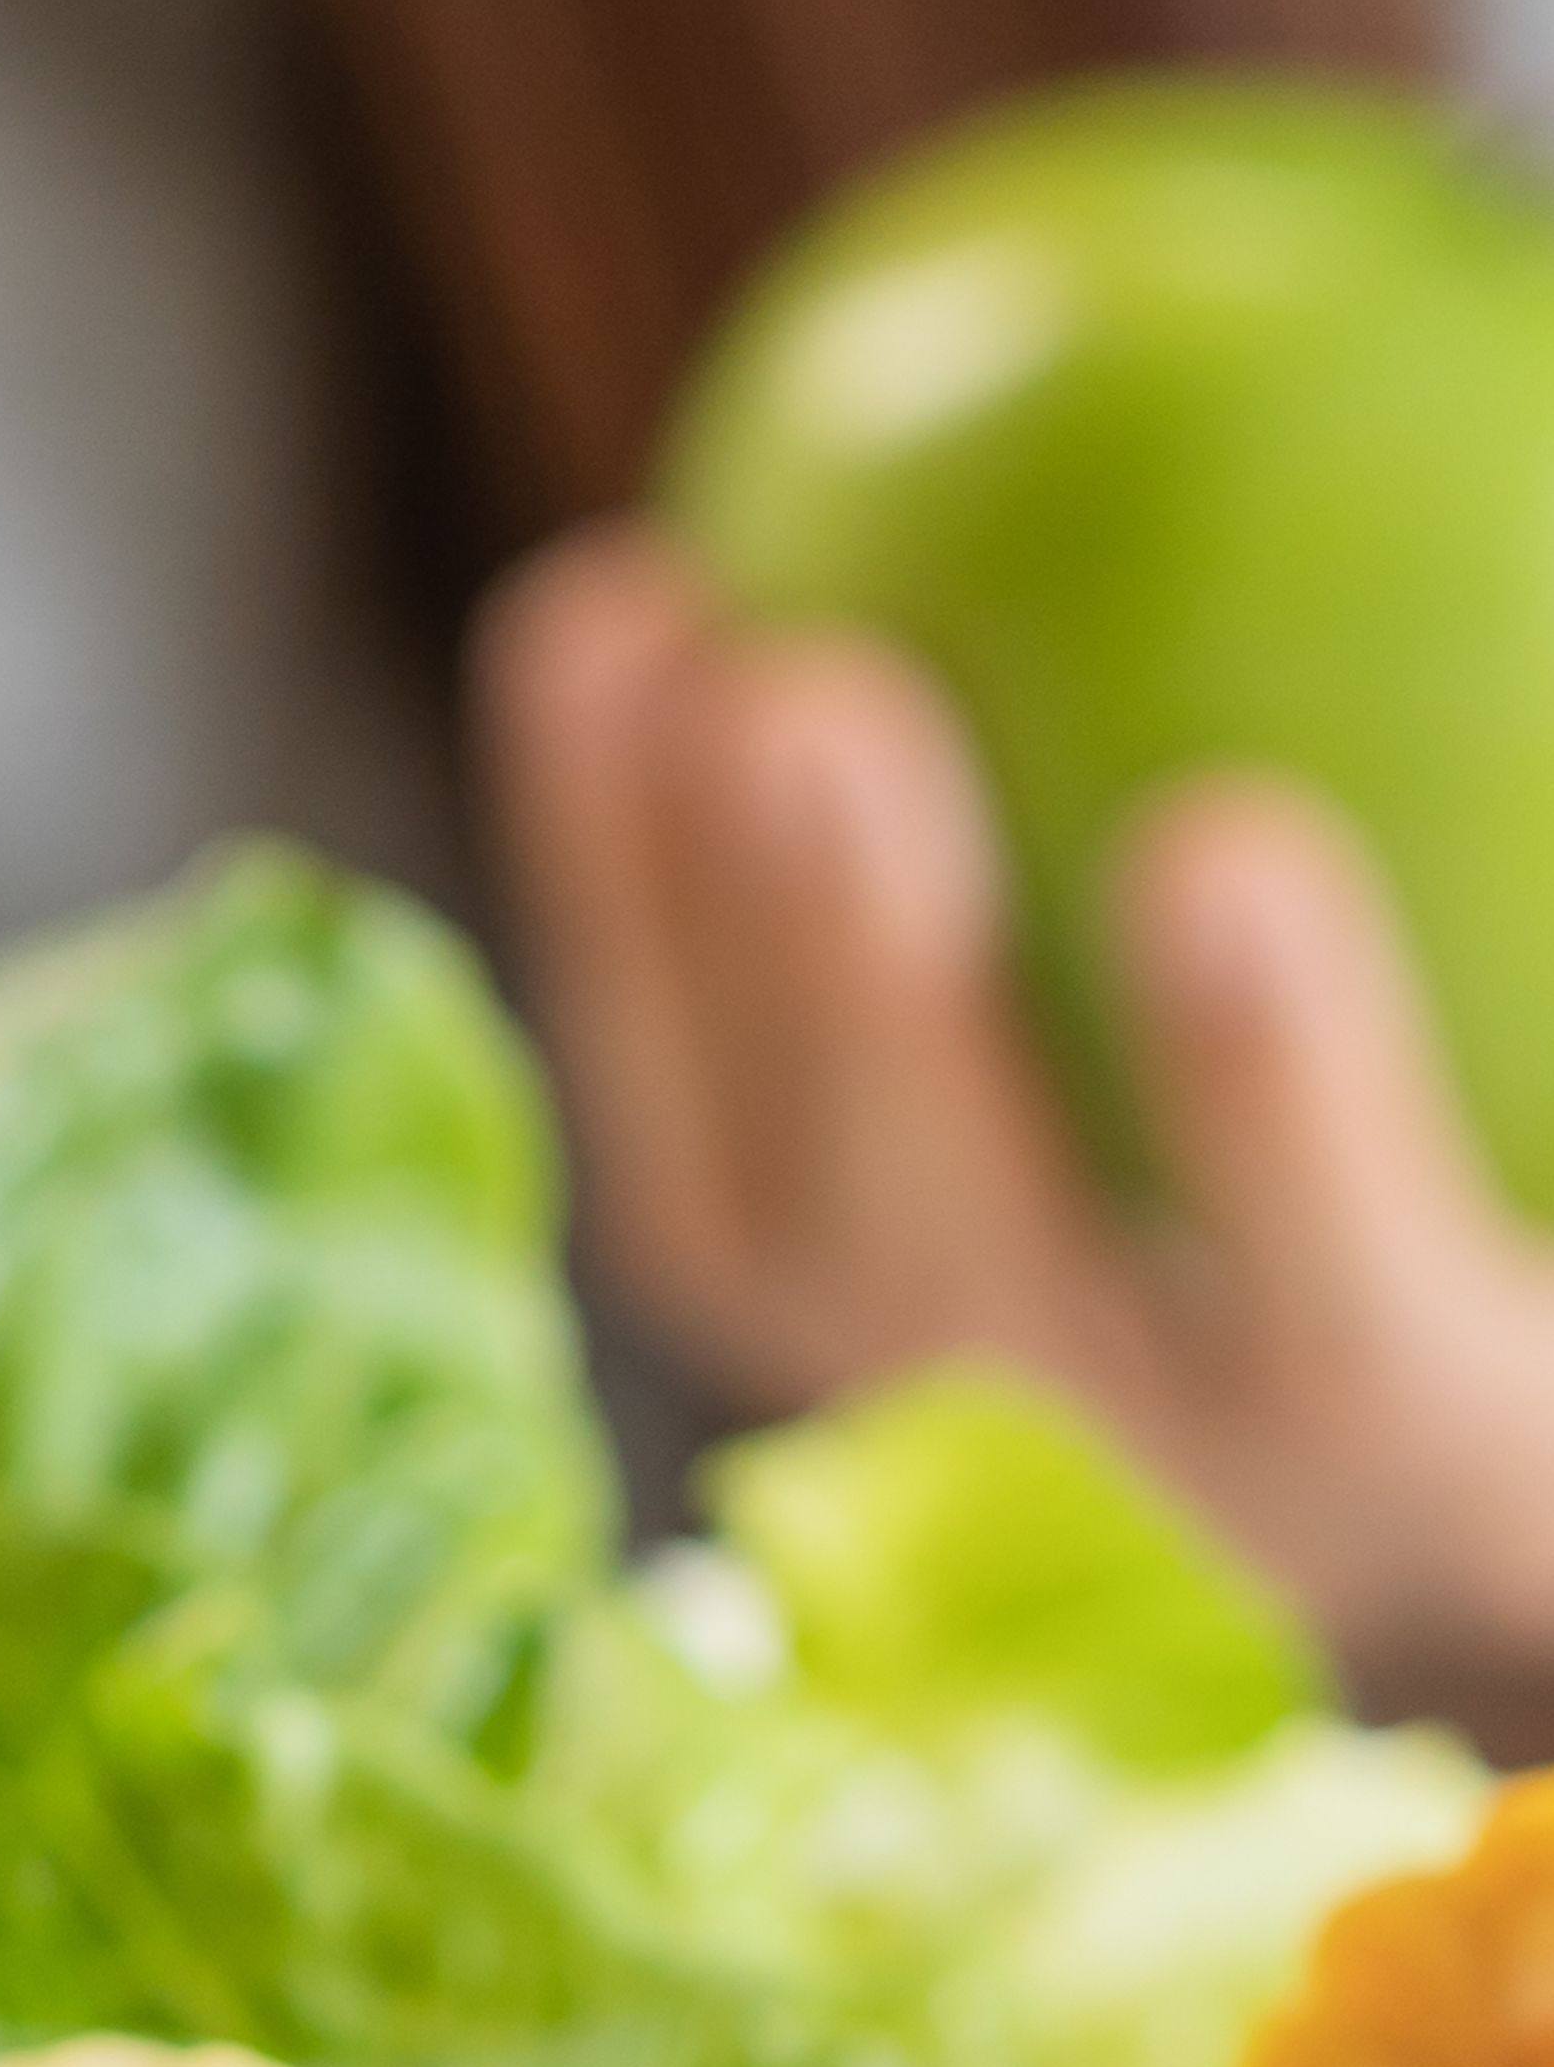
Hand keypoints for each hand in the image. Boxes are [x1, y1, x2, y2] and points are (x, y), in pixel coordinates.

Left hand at [480, 526, 1553, 1685]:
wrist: (1378, 1391)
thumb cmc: (1523, 1174)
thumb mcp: (1530, 1133)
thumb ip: (1523, 857)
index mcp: (1400, 1430)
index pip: (1335, 1307)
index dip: (1265, 1099)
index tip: (1215, 840)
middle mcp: (1132, 1457)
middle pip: (954, 1252)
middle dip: (862, 983)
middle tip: (811, 703)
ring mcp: (910, 1382)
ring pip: (752, 1182)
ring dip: (679, 905)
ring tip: (665, 623)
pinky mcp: (760, 1282)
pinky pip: (654, 1088)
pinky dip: (609, 867)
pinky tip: (606, 608)